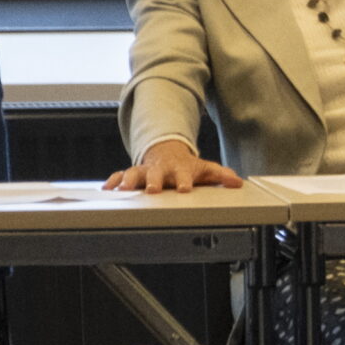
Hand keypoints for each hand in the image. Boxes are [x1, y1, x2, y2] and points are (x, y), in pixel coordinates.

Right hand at [106, 139, 241, 191]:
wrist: (167, 153)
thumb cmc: (188, 166)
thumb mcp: (206, 169)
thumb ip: (221, 175)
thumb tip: (238, 182)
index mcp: (180, 169)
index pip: (184, 176)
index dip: (184, 182)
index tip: (184, 189)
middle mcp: (161, 170)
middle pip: (156, 174)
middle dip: (154, 181)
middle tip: (153, 190)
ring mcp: (145, 171)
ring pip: (134, 174)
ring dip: (129, 182)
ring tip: (122, 191)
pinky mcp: (132, 173)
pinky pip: (119, 176)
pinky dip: (112, 182)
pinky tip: (107, 189)